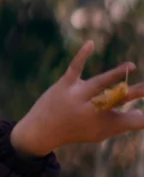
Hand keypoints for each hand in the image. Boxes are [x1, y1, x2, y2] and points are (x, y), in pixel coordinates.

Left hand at [10, 43, 143, 156]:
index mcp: (104, 124)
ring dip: (115, 74)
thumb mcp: (101, 131)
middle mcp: (91, 111)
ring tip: (132, 65)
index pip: (129, 121)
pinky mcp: (65, 85)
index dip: (142, 119)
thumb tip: (143, 111)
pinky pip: (75, 68)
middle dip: (134, 93)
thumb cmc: (78, 129)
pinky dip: (82, 56)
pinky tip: (90, 44)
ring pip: (99, 84)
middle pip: (117, 100)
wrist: (42, 131)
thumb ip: (123, 123)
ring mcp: (77, 96)